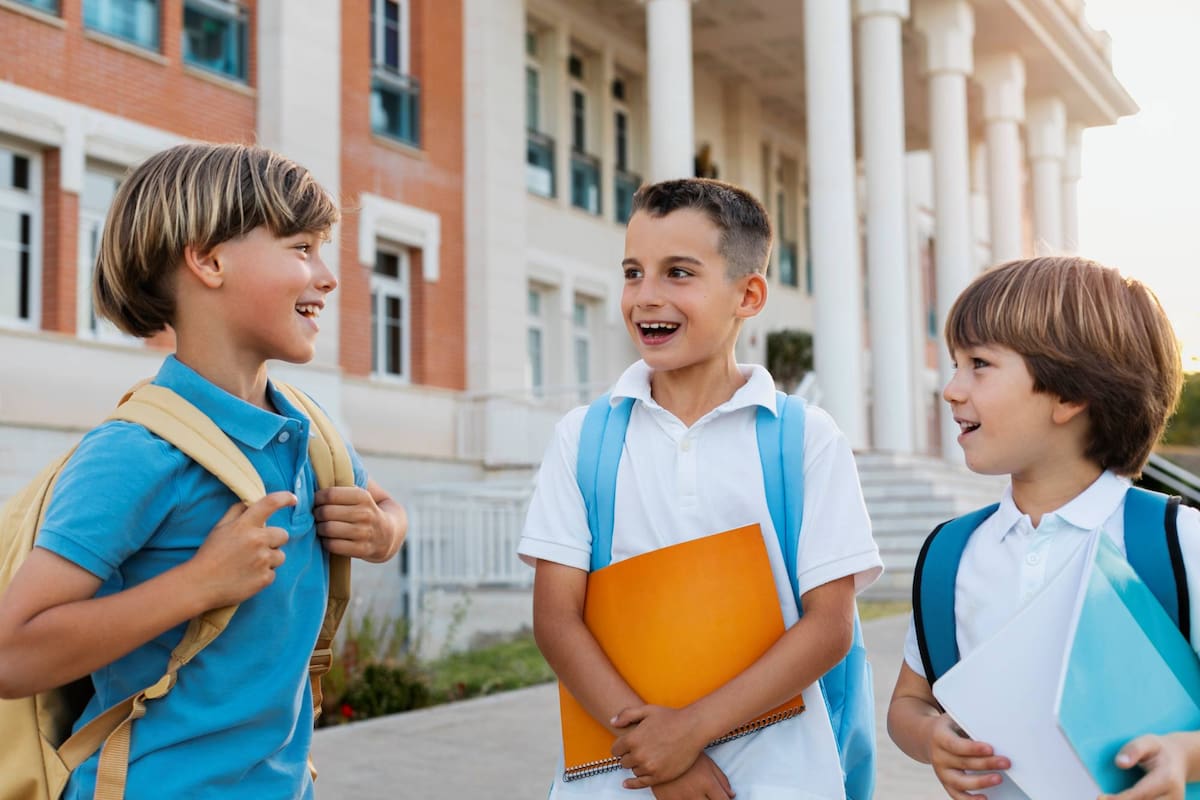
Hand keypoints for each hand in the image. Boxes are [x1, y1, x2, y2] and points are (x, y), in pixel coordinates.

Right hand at [190, 492, 295, 607]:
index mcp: (245, 525)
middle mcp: (257, 540)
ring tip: (250, 564)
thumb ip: (236, 512)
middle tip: (257, 547)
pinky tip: (247, 576)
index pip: (270, 504)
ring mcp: (262, 560)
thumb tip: (250, 503)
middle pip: (283, 534)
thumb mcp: (219, 528)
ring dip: (270, 559)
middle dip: (274, 540)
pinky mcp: (264, 578)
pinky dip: (263, 575)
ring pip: (280, 556)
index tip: (293, 499)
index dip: (284, 498)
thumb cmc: (209, 554)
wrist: (199, 584)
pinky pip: (273, 574)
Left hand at [314, 486, 395, 561]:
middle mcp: (366, 514)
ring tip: (321, 526)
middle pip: (326, 512)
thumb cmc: (367, 509)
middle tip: (316, 514)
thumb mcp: (363, 492)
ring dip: (320, 528)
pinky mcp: (363, 549)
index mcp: (364, 496)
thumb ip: (346, 480)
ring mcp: (365, 533)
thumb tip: (325, 468)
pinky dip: (326, 542)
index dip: (317, 497)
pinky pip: (334, 546)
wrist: (389, 534)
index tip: (316, 500)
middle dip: (316, 513)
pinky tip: (329, 538)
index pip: (330, 494)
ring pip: (328, 529)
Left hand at [611, 704, 704, 787]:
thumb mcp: (646, 710)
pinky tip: (627, 783)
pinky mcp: (659, 777)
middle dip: (628, 756)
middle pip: (623, 762)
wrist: (693, 728)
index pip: (615, 750)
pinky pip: (640, 784)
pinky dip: (633, 784)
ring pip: (633, 771)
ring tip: (647, 757)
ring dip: (636, 766)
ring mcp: (649, 767)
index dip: (620, 747)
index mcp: (632, 739)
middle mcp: (638, 755)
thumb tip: (612, 722)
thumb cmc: (671, 717)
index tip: (625, 746)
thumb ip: (626, 715)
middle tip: (638, 750)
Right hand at [651, 753, 734, 799]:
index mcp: (707, 782)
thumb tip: (732, 796)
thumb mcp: (707, 762)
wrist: (658, 744)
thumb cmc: (686, 751)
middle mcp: (694, 793)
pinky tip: (683, 795)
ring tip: (694, 791)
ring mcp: (679, 798)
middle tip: (707, 794)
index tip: (722, 797)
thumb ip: (722, 779)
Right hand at [928, 712, 1010, 798]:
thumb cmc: (950, 727)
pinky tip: (985, 798)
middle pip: (962, 763)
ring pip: (960, 782)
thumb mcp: (955, 719)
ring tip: (998, 778)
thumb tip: (996, 734)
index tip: (990, 748)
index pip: (955, 745)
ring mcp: (941, 772)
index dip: (973, 748)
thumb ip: (970, 726)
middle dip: (986, 763)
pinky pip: (957, 796)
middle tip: (1006, 762)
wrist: (928, 738)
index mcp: (939, 737)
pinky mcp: (946, 784)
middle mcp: (938, 756)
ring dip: (981, 782)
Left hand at [1099, 733, 1188, 799]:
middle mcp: (1174, 795)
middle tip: (1100, 798)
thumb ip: (1134, 750)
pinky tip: (1120, 798)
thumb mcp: (1146, 742)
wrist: (1179, 759)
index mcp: (1167, 778)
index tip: (1101, 798)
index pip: (1140, 794)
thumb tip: (1120, 763)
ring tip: (1109, 797)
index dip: (1120, 799)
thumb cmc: (1158, 749)